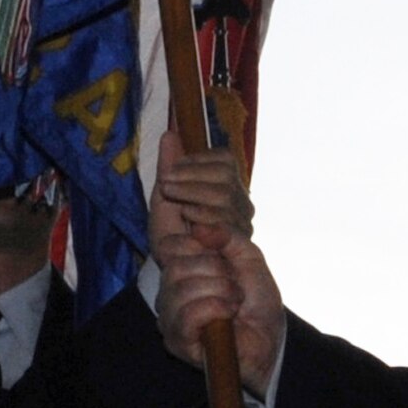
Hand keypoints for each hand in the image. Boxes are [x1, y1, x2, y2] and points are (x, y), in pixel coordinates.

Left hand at [150, 131, 252, 254]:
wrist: (177, 274)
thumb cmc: (171, 235)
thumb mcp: (164, 198)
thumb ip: (169, 167)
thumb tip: (169, 133)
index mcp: (226, 186)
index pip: (225, 159)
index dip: (197, 161)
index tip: (171, 171)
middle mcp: (240, 202)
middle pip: (225, 175)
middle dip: (191, 177)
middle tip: (166, 186)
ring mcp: (243, 222)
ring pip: (225, 194)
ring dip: (194, 194)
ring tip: (176, 204)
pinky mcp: (242, 242)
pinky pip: (227, 219)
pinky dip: (204, 216)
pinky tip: (189, 222)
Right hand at [155, 225, 283, 390]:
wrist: (270, 338)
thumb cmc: (256, 300)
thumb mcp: (248, 256)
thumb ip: (227, 235)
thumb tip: (199, 227)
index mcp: (181, 270)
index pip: (170, 245)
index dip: (200, 246)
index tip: (225, 260)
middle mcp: (168, 293)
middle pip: (176, 266)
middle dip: (216, 271)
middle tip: (234, 285)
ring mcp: (169, 319)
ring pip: (181, 290)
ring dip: (220, 291)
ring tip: (235, 302)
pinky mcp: (177, 342)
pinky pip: (187, 315)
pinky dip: (215, 309)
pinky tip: (229, 314)